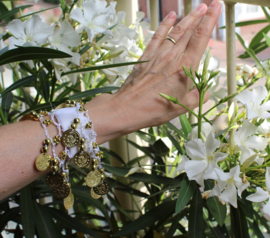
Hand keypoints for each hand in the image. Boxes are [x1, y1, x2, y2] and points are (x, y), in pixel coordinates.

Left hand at [87, 0, 221, 142]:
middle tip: (210, 4)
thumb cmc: (156, 109)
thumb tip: (205, 90)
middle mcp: (173, 56)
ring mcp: (158, 54)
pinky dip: (165, 24)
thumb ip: (199, 95)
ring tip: (197, 8)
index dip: (210, 20)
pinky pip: (157, 36)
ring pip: (176, 31)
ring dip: (187, 18)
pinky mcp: (146, 56)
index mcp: (185, 68)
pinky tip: (170, 15)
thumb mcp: (184, 107)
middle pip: (189, 31)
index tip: (217, 7)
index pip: (200, 38)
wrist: (128, 108)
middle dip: (202, 15)